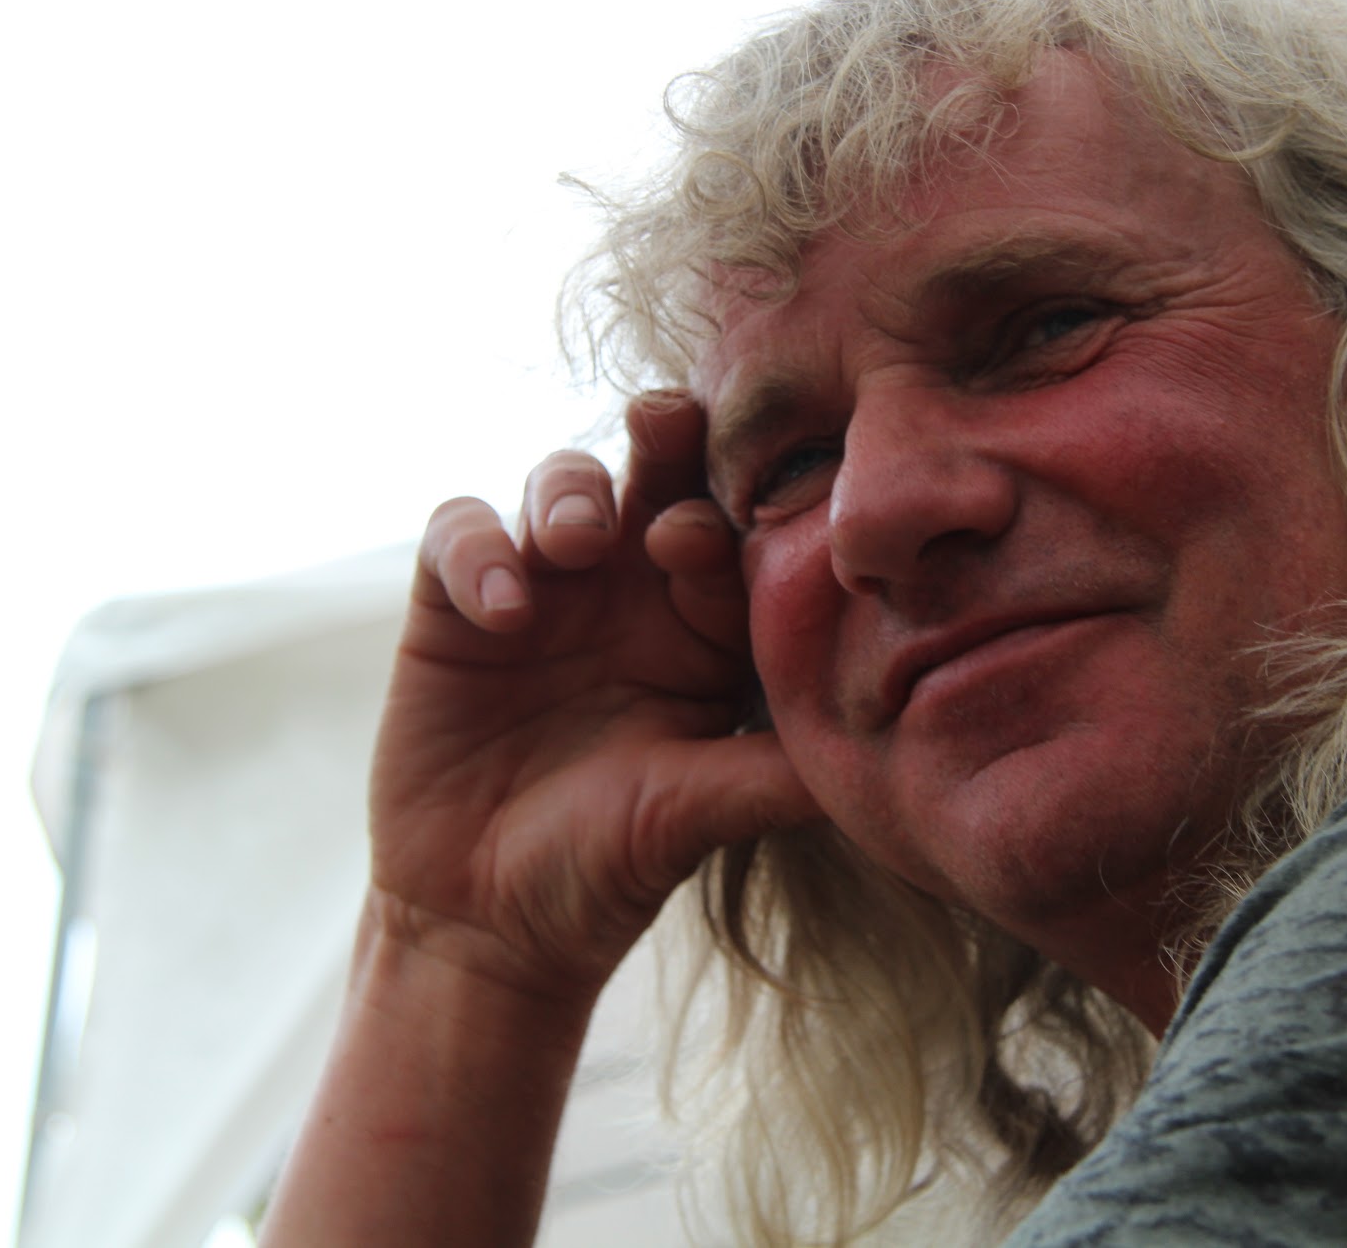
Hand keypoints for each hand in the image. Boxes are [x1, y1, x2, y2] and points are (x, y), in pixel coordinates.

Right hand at [367, 392, 820, 1006]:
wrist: (488, 923)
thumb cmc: (610, 869)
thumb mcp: (701, 814)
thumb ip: (779, 770)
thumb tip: (892, 745)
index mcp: (705, 628)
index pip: (729, 533)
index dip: (724, 515)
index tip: (704, 542)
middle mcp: (631, 594)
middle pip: (654, 475)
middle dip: (665, 438)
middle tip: (666, 423)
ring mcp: (543, 592)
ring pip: (562, 481)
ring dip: (572, 490)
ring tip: (578, 543)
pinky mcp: (453, 608)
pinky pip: (459, 530)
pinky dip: (478, 549)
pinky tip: (501, 611)